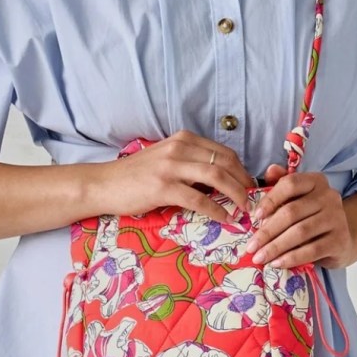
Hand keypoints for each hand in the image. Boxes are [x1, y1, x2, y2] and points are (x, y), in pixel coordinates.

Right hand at [95, 130, 255, 221]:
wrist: (104, 184)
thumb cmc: (135, 175)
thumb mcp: (166, 159)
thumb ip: (191, 163)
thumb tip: (221, 180)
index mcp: (183, 139)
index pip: (223, 151)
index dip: (242, 169)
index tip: (250, 186)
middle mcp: (179, 147)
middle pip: (226, 162)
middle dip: (244, 182)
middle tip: (253, 199)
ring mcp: (171, 166)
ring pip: (217, 177)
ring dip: (236, 194)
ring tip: (244, 209)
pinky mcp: (163, 187)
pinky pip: (199, 199)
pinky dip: (217, 210)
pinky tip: (224, 218)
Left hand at [243, 164, 356, 269]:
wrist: (343, 239)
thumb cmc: (312, 217)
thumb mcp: (298, 199)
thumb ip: (282, 185)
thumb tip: (270, 170)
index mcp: (316, 181)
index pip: (290, 184)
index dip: (270, 199)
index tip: (255, 216)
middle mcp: (329, 196)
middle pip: (292, 212)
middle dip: (267, 231)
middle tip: (251, 246)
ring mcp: (337, 218)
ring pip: (300, 232)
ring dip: (276, 247)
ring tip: (260, 257)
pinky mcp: (340, 240)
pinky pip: (312, 250)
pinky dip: (291, 258)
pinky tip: (277, 263)